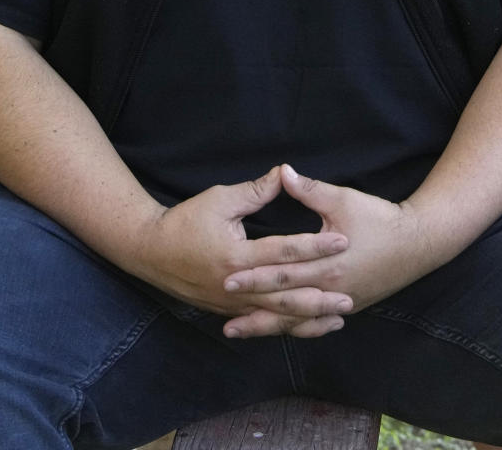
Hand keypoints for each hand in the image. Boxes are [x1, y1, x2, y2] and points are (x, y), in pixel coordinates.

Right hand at [132, 167, 352, 338]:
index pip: (284, 252)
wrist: (151, 252)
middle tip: (350, 295)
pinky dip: (287, 325)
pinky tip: (307, 326)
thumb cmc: (185, 221)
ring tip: (338, 318)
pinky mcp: (229, 311)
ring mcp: (232, 304)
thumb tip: (284, 173)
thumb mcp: (220, 199)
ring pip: (277, 316)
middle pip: (286, 295)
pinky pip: (263, 323)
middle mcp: (237, 286)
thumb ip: (255, 191)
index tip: (342, 240)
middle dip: (320, 296)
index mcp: (237, 256)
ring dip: (308, 318)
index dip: (315, 246)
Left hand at [221, 165, 430, 337]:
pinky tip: (274, 331)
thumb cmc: (379, 218)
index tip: (225, 276)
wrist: (417, 244)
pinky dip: (291, 328)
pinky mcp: (348, 307)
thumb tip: (282, 172)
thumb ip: (309, 190)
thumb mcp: (342, 199)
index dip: (253, 275)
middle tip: (220, 304)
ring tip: (235, 330)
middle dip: (251, 304)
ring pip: (295, 320)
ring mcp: (340, 303)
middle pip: (283, 301)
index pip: (282, 272)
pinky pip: (313, 323)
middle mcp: (331, 290)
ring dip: (265, 325)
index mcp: (327, 264)